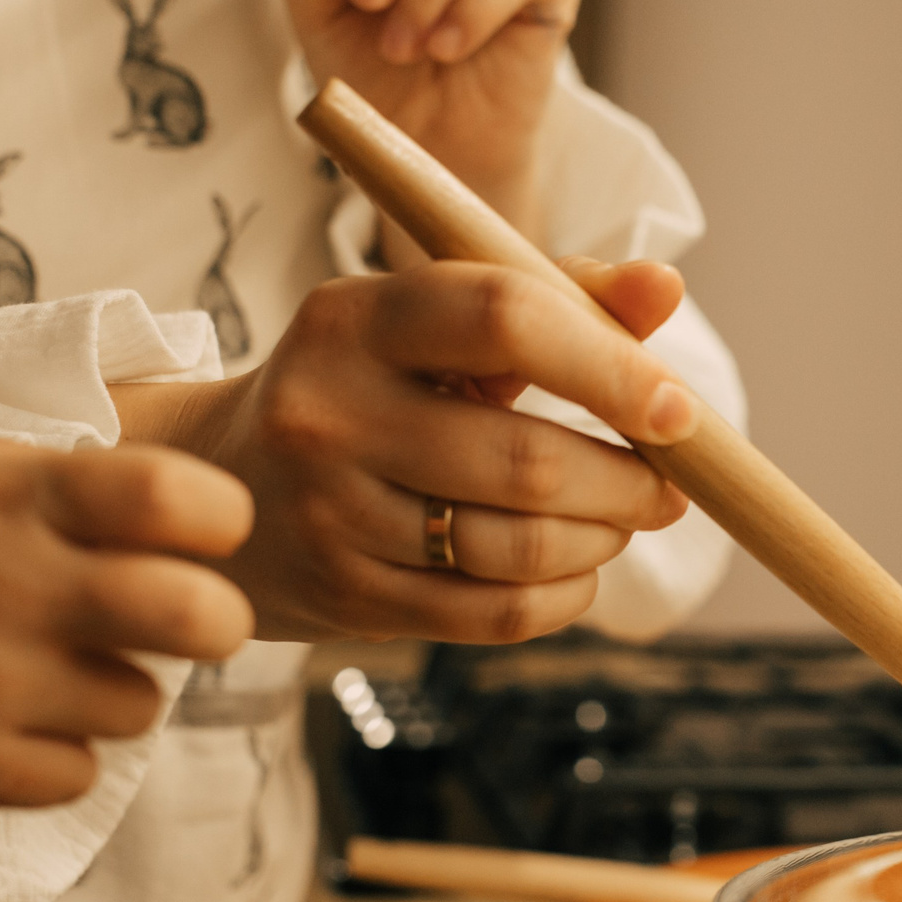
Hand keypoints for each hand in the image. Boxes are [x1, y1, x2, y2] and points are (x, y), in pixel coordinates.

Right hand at [0, 437, 254, 805]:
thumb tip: (169, 508)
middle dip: (213, 620)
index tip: (200, 534)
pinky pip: (76, 773)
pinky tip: (5, 721)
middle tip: (178, 619)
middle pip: (204, 618)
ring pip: (143, 704)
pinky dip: (55, 755)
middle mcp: (15, 587)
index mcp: (18, 495)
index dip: (219, 520)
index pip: (181, 499)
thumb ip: (56, 482)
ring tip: (47, 668)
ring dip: (115, 689)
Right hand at [115, 260, 696, 644]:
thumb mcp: (435, 320)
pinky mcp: (346, 597)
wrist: (223, 482)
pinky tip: (575, 570)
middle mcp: (329, 414)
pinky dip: (562, 596)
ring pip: (516, 548)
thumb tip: (666, 287)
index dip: (610, 366)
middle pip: (525, 461)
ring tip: (623, 519)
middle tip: (670, 485)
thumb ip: (556, 295)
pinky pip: (492, 614)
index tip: (678, 409)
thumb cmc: (368, 384)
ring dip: (602, 539)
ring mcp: (332, 515)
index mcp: (355, 318)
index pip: (504, 320)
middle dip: (628, 482)